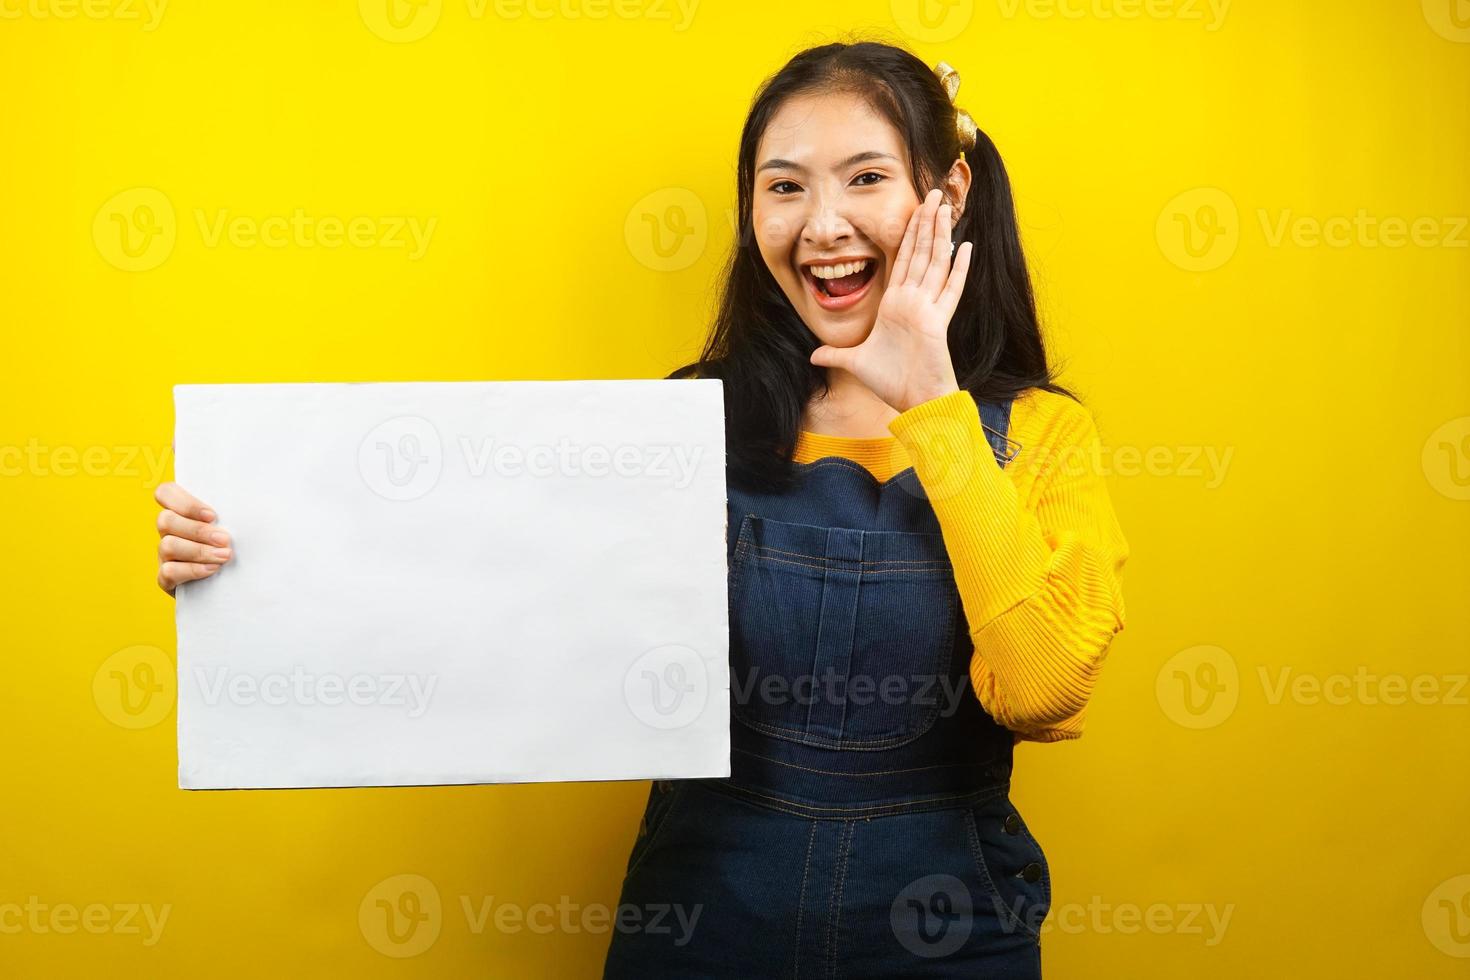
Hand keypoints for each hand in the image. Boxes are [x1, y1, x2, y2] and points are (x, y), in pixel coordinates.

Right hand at [154, 481, 231, 597]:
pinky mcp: (166, 579)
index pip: (166, 492)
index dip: (184, 502)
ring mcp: (165, 556)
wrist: (235, 584)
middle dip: (198, 530)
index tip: (212, 515)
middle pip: (165, 520)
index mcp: (181, 513)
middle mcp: (169, 532)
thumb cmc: (237, 547)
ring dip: (199, 550)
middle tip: (225, 539)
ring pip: (167, 545)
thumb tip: (255, 503)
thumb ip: (233, 513)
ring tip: (224, 556)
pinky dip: (192, 570)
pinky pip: (169, 571)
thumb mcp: (235, 527)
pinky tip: (212, 569)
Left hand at [810, 187, 973, 413]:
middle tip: (934, 193)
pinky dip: (959, 270)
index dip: (909, 235)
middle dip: (926, 223)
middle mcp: (913, 301)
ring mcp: (928, 309)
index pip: (903, 261)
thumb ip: (835, 355)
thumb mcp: (855, 363)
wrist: (914, 402)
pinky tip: (966, 248)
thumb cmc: (890, 382)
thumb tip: (814, 355)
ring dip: (940, 235)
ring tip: (945, 208)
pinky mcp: (938, 321)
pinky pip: (950, 290)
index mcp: (895, 305)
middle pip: (921, 253)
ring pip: (936, 263)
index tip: (916, 211)